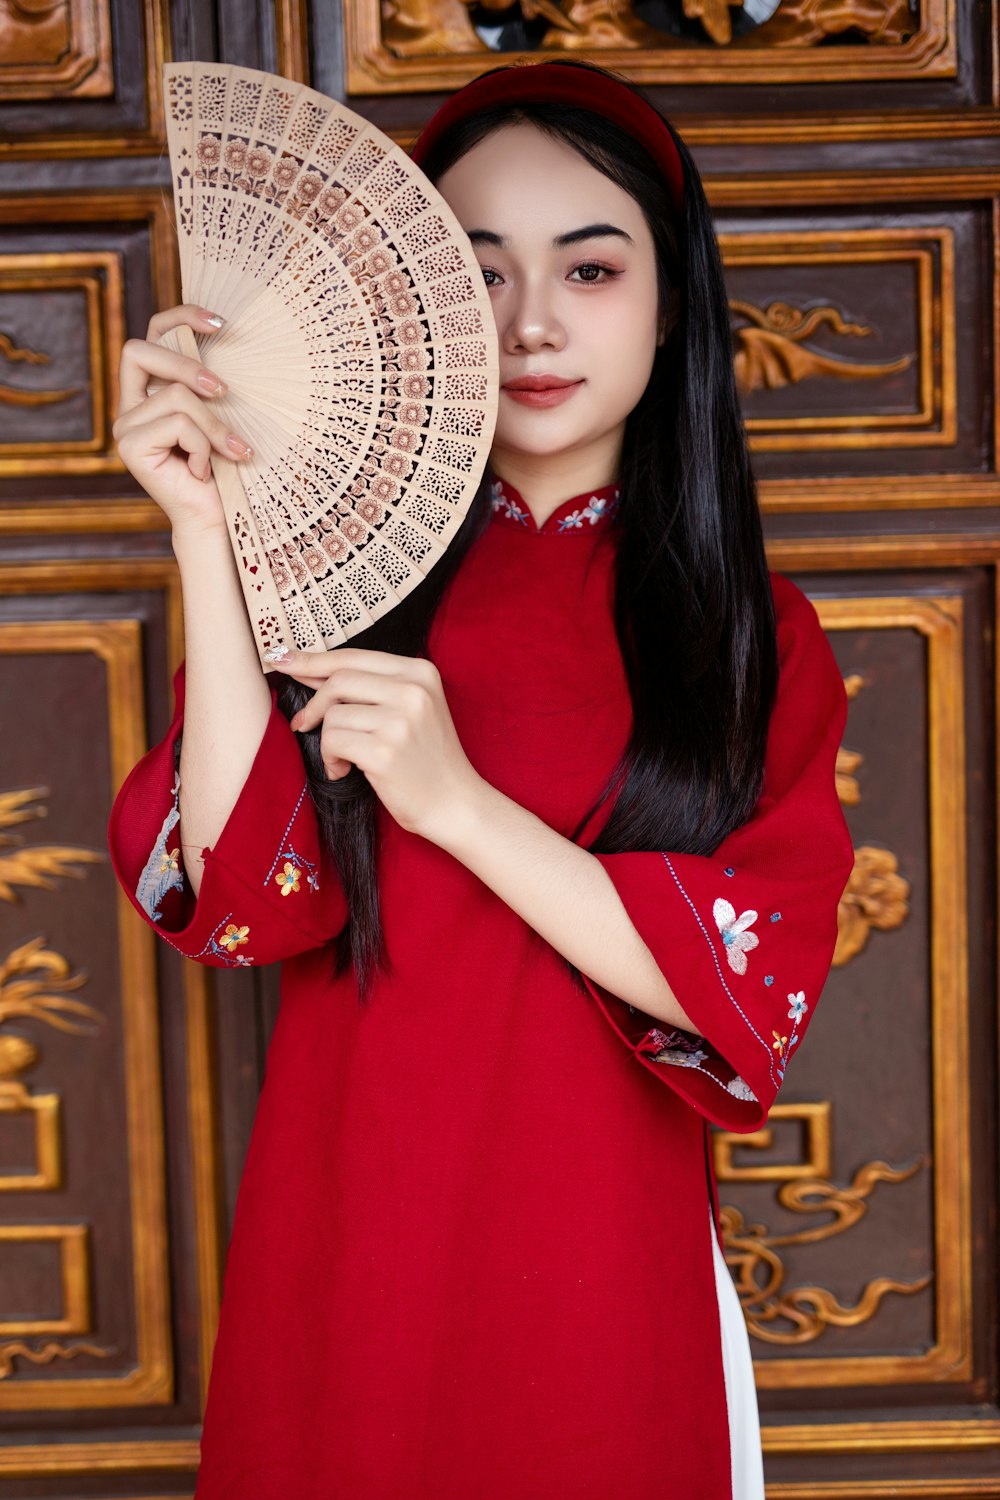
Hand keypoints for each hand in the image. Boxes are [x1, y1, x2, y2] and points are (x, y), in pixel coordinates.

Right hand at [113, 304, 254, 538]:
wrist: (214, 517)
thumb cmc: (223, 467)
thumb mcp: (219, 415)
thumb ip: (210, 384)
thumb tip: (226, 337)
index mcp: (148, 390)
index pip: (152, 335)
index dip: (180, 317)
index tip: (220, 323)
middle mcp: (129, 404)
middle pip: (140, 351)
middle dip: (188, 366)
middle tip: (225, 392)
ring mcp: (125, 426)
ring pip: (175, 396)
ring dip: (213, 426)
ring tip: (231, 451)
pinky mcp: (129, 446)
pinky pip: (178, 424)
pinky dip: (202, 446)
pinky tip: (204, 470)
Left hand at [281, 647, 483, 841]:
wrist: (455, 803)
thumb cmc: (426, 758)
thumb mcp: (410, 709)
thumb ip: (368, 687)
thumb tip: (308, 669)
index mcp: (420, 672)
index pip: (354, 657)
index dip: (313, 660)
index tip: (281, 659)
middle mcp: (412, 690)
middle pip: (338, 680)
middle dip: (314, 704)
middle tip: (303, 724)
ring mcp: (399, 720)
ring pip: (333, 715)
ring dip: (328, 741)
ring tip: (346, 759)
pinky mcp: (384, 751)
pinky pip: (332, 741)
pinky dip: (331, 760)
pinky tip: (346, 770)